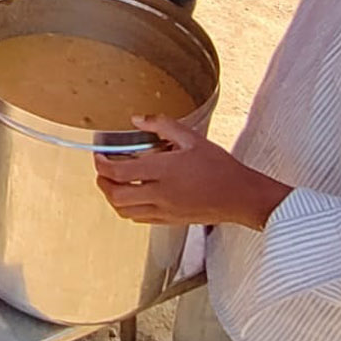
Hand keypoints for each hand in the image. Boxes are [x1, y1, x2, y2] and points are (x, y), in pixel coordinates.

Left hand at [94, 117, 292, 228]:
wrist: (240, 196)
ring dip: (112, 197)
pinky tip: (133, 196)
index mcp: (163, 171)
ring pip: (124, 211)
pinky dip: (128, 208)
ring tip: (113, 184)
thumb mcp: (192, 138)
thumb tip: (137, 118)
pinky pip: (139, 219)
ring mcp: (164, 210)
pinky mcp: (169, 221)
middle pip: (115, 195)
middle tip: (102, 170)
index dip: (102, 164)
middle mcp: (160, 193)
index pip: (119, 172)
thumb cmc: (220, 167)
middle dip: (102, 182)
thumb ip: (162, 125)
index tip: (99, 155)